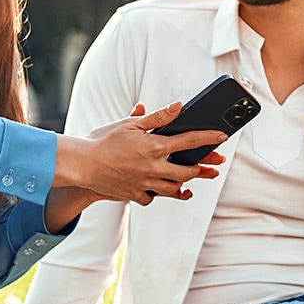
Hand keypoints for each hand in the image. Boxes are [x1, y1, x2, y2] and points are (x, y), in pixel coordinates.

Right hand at [54, 103, 226, 205]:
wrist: (80, 164)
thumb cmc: (103, 140)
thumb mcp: (130, 124)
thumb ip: (157, 117)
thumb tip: (179, 106)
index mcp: (155, 147)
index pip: (189, 142)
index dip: (208, 138)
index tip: (222, 136)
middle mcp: (154, 168)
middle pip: (188, 172)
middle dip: (201, 169)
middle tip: (209, 166)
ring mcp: (144, 183)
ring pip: (173, 189)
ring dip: (183, 184)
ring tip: (189, 181)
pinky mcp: (133, 194)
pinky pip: (151, 198)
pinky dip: (156, 194)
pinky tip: (159, 190)